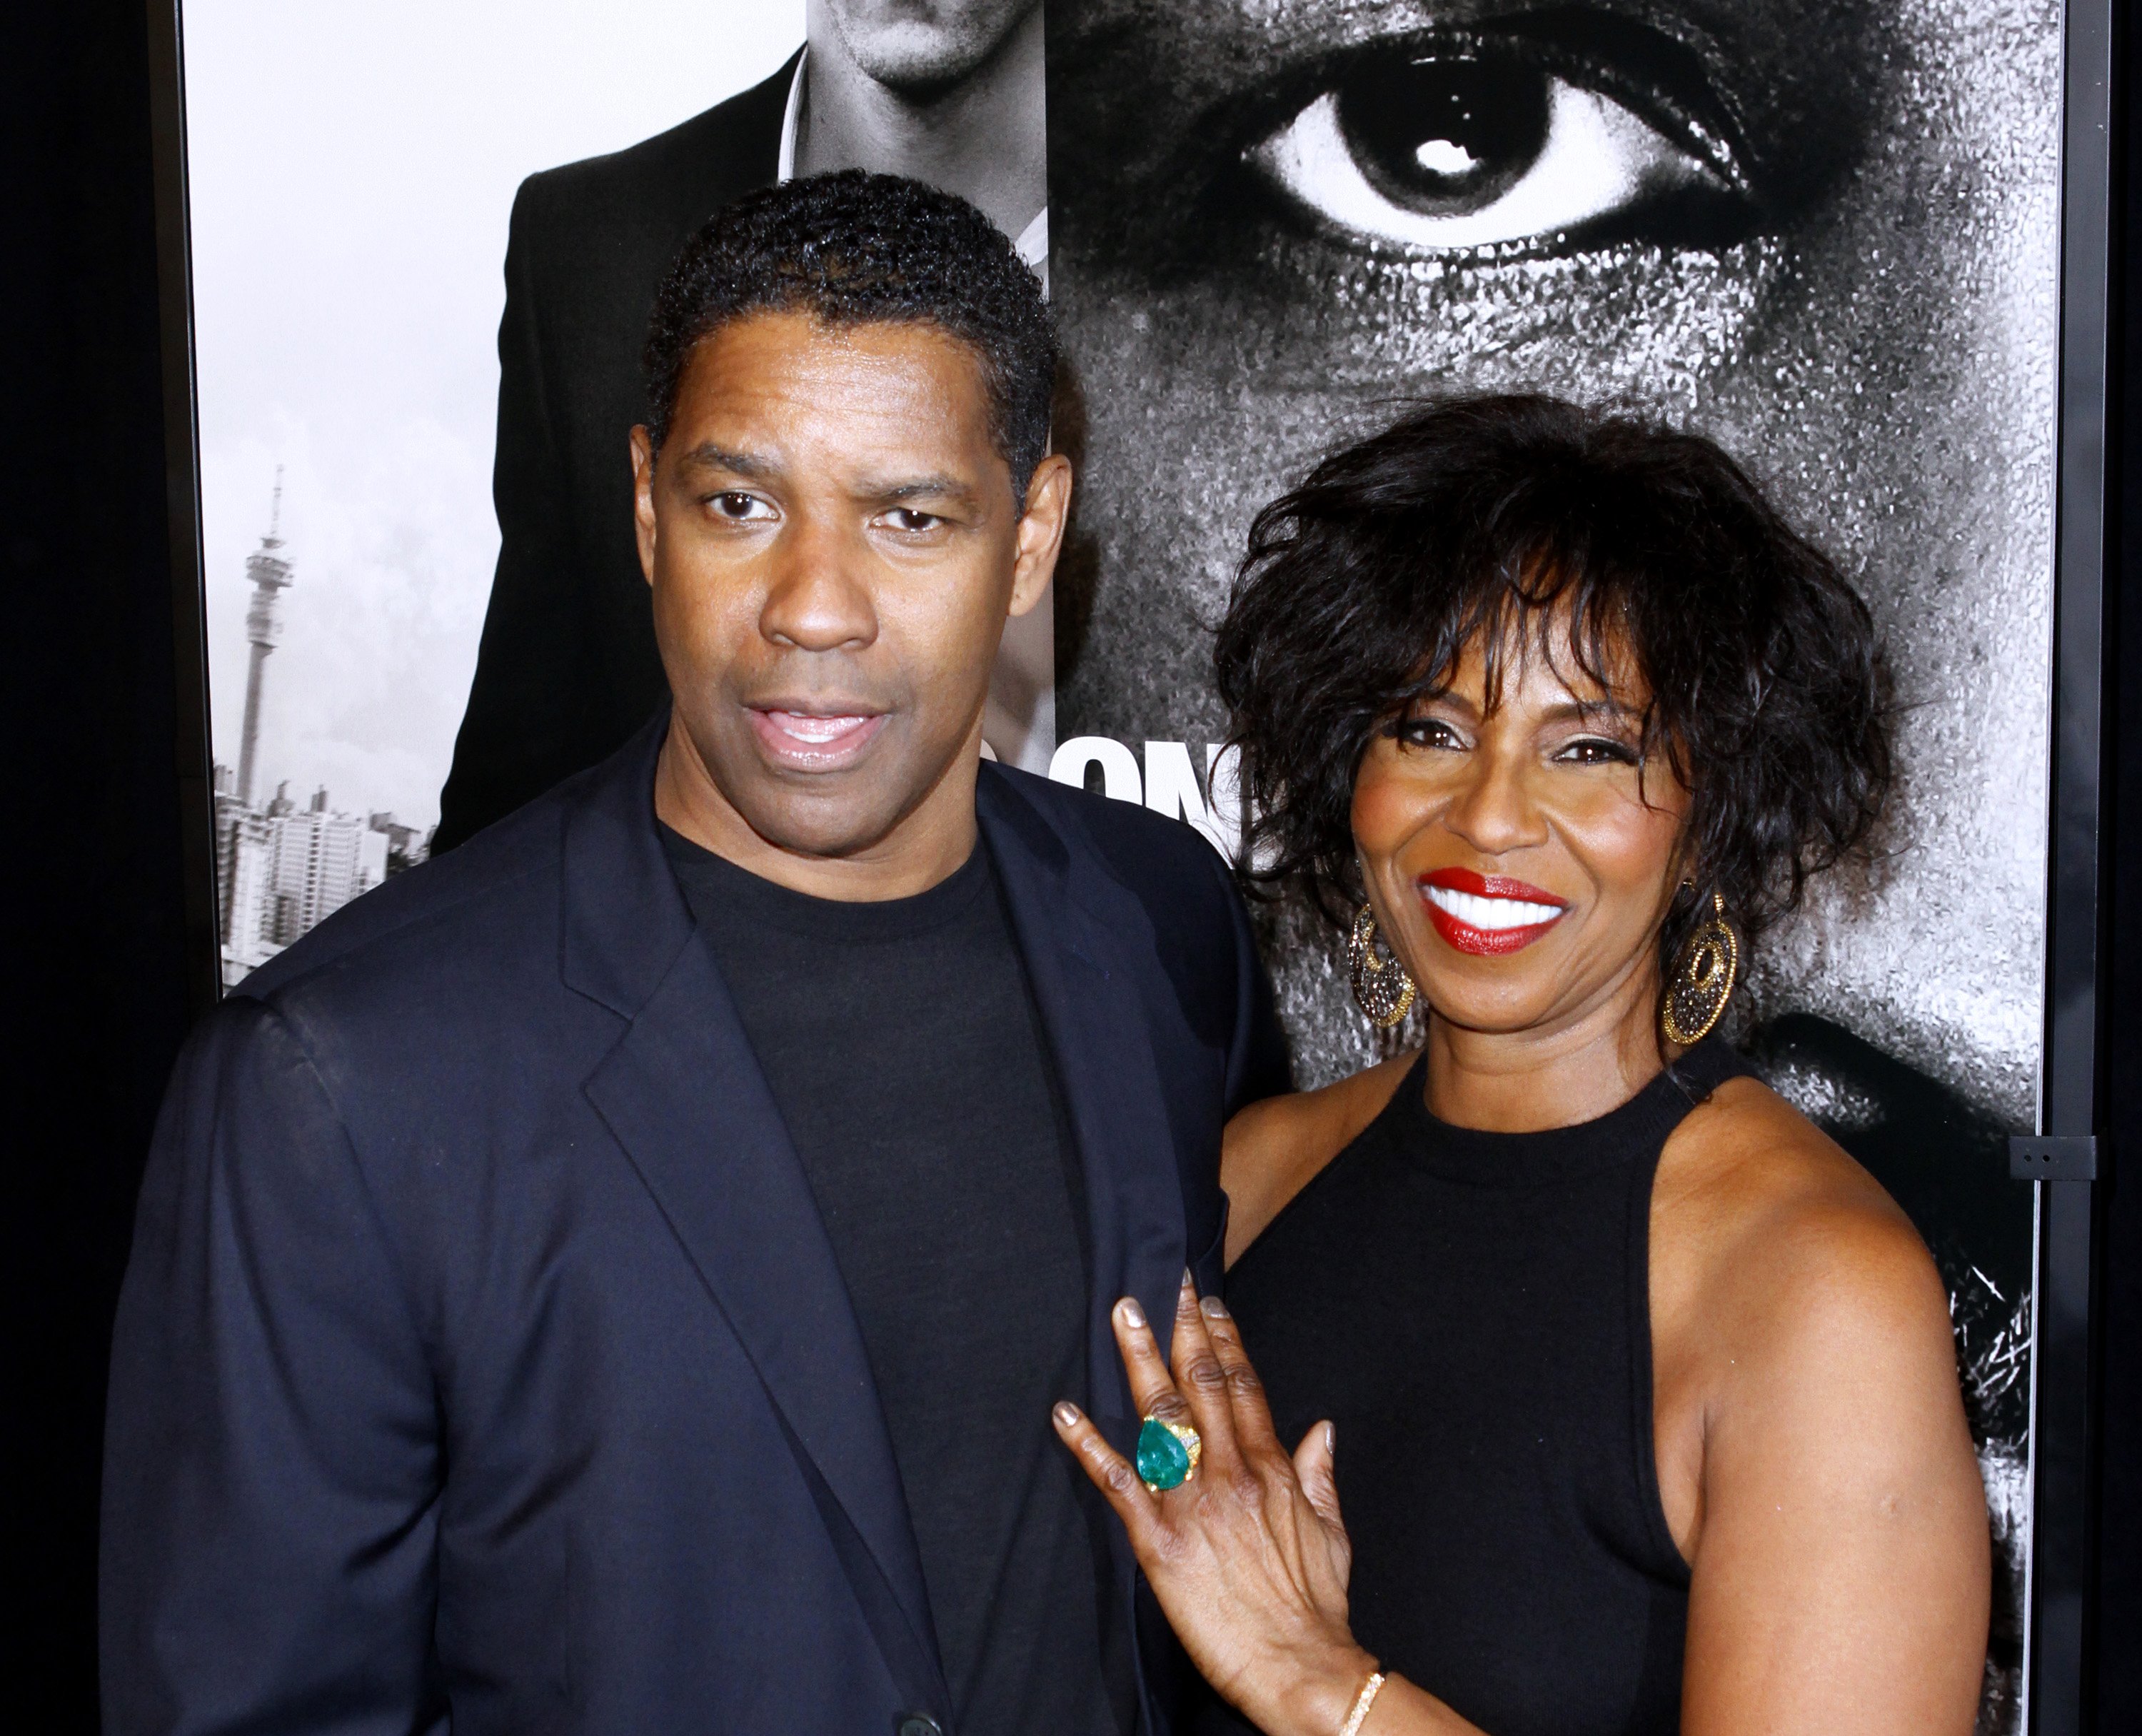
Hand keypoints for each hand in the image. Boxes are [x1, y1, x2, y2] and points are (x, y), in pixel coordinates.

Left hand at [1053, 1276, 1378, 1735]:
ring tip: (1123, 1316)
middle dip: (1182, 1329)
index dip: (1224, 1340)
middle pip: (1203, 1385)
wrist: (1301, 1666)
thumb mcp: (1333, 1530)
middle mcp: (1232, 1473)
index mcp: (1273, 1468)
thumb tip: (1321, 1428)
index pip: (1244, 1387)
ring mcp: (1195, 1504)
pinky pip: (1119, 1483)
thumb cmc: (1315, 1606)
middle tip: (1165, 1284)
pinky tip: (1066, 1414)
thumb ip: (1321, 1473)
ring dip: (1140, 1362)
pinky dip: (1089, 1445)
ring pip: (1163, 1418)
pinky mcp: (1161, 1541)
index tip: (1209, 1304)